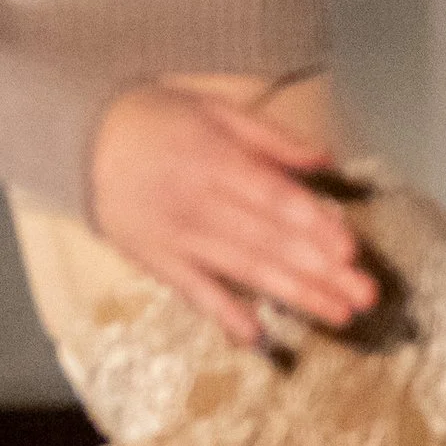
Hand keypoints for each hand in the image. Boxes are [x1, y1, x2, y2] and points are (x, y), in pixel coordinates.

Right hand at [90, 84, 377, 346]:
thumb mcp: (211, 108)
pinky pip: (192, 291)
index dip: (311, 223)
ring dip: (292, 294)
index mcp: (212, 157)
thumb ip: (269, 135)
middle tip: (364, 295)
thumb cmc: (157, 118)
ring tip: (337, 315)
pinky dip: (222, 314)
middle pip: (265, 239)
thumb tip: (328, 160)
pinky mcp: (155, 259)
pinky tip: (256, 337)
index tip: (350, 249)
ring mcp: (174, 234)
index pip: (270, 196)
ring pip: (241, 268)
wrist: (81, 137)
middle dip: (318, 269)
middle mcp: (196, 199)